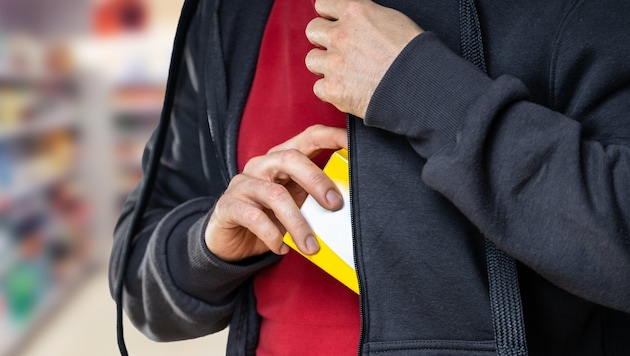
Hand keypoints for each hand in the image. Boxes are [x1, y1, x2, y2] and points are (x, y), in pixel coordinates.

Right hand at [205, 125, 347, 261]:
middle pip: (290, 158)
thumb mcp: (297, 205)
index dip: (332, 137)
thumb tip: (348, 204)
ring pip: (275, 194)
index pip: (309, 138)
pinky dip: (272, 235)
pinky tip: (282, 247)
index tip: (355, 145)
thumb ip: (316, 198)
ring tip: (311, 246)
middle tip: (335, 205)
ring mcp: (243, 184)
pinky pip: (254, 217)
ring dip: (298, 223)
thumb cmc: (269, 218)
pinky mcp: (229, 205)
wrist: (231, 241)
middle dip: (317, 180)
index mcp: (282, 159)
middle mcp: (262, 165)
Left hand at [305, 0, 422, 117]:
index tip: (332, 23)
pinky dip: (331, 90)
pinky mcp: (334, 88)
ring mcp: (334, 62)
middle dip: (323, 40)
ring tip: (343, 72)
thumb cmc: (413, 54)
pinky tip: (347, 88)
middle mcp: (341, 35)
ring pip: (312, 60)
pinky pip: (319, 87)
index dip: (328, 16)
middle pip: (313, 31)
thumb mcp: (391, 19)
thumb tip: (354, 18)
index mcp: (356, 12)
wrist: (419, 85)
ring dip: (324, 65)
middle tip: (338, 50)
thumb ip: (365, 17)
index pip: (324, 4)